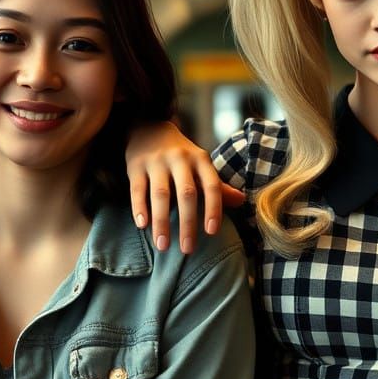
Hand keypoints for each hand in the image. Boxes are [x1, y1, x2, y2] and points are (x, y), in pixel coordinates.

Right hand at [126, 121, 243, 253]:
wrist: (149, 129)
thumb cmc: (181, 156)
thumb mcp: (201, 166)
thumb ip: (218, 186)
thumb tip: (242, 201)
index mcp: (200, 160)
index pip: (211, 186)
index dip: (213, 208)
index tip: (211, 232)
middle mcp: (180, 158)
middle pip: (186, 193)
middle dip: (187, 223)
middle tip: (187, 249)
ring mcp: (156, 161)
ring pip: (160, 194)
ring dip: (162, 221)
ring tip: (163, 246)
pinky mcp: (136, 165)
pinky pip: (138, 189)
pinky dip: (139, 208)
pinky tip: (142, 226)